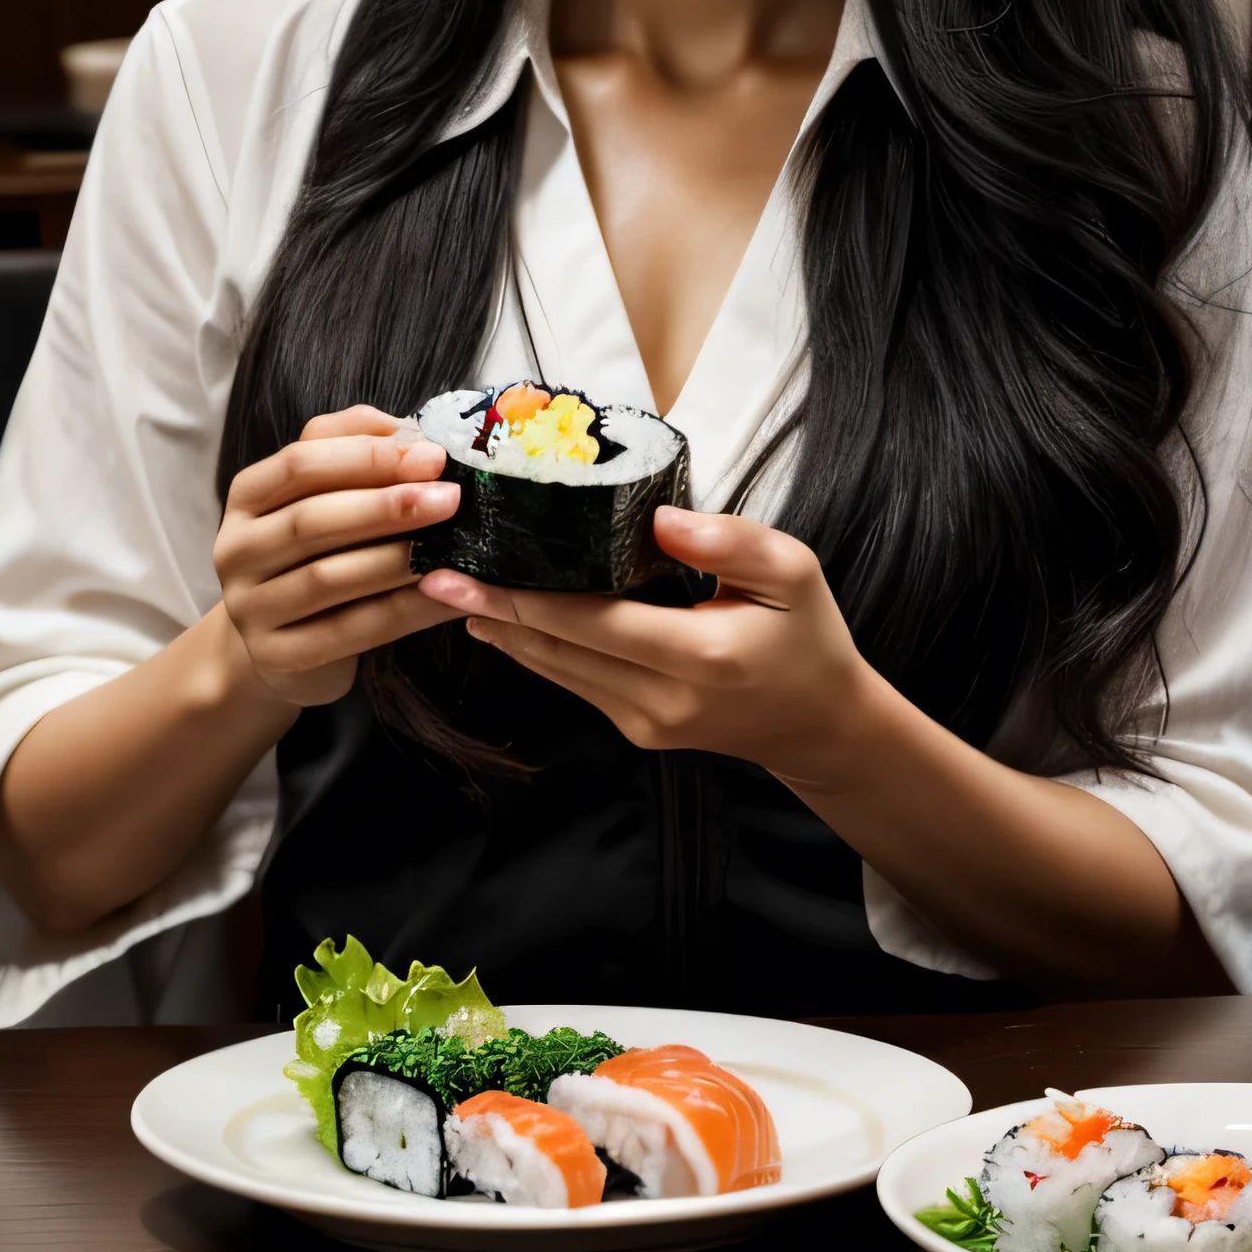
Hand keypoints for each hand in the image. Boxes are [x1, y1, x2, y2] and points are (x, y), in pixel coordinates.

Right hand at [214, 406, 461, 709]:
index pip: (300, 464)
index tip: (432, 456)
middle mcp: (237, 550)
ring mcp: (251, 608)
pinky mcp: (279, 656)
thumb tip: (409, 428)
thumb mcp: (324, 492)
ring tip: (455, 546)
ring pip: (328, 578)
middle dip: (387, 506)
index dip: (367, 457)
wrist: (279, 642)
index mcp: (248, 497)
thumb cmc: (315, 552)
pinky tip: (448, 596)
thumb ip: (354, 446)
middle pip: (311, 520)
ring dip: (398, 559)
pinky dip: (405, 612)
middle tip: (450, 499)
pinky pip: (351, 631)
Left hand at [414, 506, 877, 785]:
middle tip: (433, 572)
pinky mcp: (637, 730)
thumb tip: (657, 520)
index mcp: (700, 656)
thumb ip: (729, 542)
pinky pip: (573, 683)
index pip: (592, 623)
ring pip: (556, 671)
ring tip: (451, 590)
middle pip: (558, 650)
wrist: (819, 724)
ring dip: (504, 629)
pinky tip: (502, 617)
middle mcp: (662, 701)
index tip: (464, 574)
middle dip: (492, 610)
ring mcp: (645, 724)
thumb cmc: (807, 636)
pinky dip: (534, 647)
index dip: (522, 597)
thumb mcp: (792, 571)